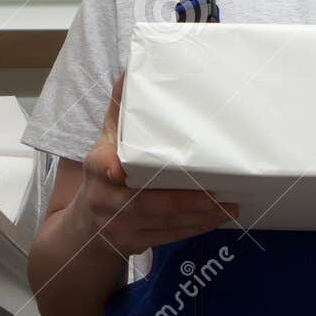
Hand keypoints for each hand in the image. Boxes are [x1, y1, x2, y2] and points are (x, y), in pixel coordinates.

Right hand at [69, 71, 238, 255]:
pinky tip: (216, 218)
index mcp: (97, 167)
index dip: (108, 168)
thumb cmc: (105, 171)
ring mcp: (119, 226)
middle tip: (216, 193)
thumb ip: (120, 110)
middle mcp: (105, 200)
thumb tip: (131, 71)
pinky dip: (195, 228)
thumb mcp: (107, 139)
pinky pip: (168, 237)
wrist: (86, 225)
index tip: (116, 170)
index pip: (100, 166)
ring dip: (198, 217)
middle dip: (183, 201)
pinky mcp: (134, 244)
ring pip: (162, 224)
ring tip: (229, 205)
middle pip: (145, 203)